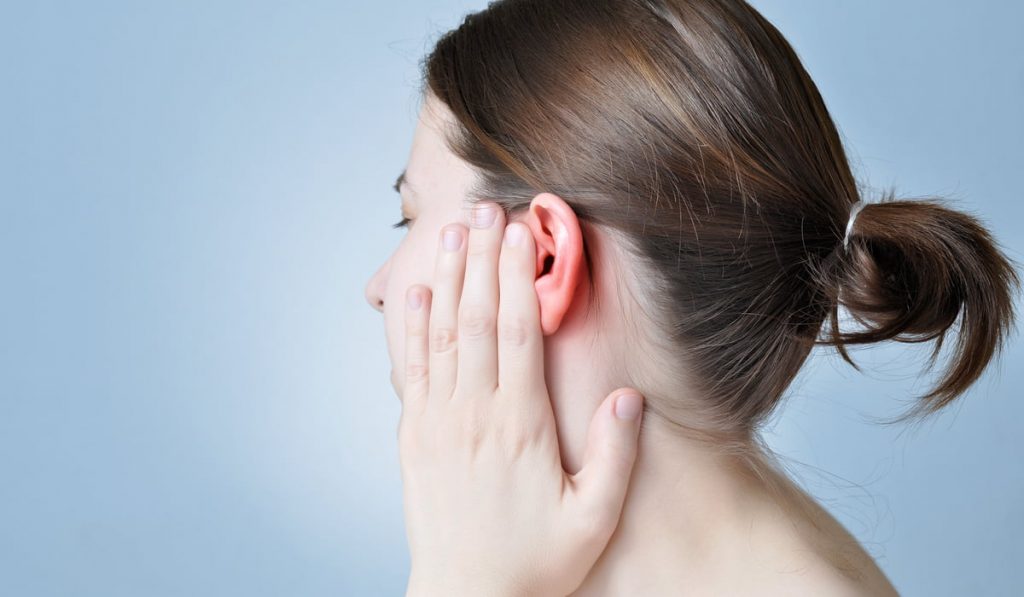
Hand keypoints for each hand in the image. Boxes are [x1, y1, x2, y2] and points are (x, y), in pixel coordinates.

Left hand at [398, 201, 645, 596]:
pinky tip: (416, 292)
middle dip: (483, 259)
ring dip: (449, 278)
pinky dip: (411, 327)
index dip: (518, 278)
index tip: (523, 233)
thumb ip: (614, 457)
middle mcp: (473, 414)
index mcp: (519, 426)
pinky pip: (410, 369)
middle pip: (476, 319)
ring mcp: (437, 422)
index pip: (517, 335)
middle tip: (487, 208)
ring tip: (454, 231)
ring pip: (442, 335)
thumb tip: (627, 396)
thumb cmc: (534, 561)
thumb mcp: (592, 519)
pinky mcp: (414, 435)